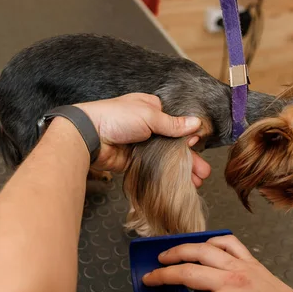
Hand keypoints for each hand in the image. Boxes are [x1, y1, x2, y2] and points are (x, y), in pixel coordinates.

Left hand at [75, 93, 210, 183]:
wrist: (89, 136)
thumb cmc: (115, 117)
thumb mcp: (149, 116)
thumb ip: (173, 123)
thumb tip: (196, 123)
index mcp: (150, 108)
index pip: (175, 121)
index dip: (188, 134)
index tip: (197, 145)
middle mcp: (146, 125)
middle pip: (173, 142)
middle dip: (190, 157)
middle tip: (203, 172)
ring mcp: (140, 144)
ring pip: (165, 157)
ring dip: (181, 169)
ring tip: (197, 182)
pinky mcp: (133, 160)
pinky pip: (154, 168)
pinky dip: (166, 175)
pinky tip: (179, 183)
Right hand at [142, 235, 292, 291]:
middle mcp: (232, 281)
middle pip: (185, 273)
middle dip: (162, 276)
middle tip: (150, 278)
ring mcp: (241, 267)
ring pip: (202, 250)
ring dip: (179, 251)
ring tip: (165, 255)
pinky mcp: (251, 260)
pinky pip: (228, 242)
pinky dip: (213, 240)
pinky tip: (202, 245)